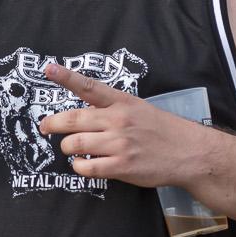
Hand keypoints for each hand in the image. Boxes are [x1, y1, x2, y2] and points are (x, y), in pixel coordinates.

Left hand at [37, 64, 213, 188]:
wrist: (190, 152)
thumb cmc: (162, 130)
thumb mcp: (139, 108)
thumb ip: (111, 108)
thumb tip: (81, 116)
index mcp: (122, 102)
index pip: (89, 87)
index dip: (67, 77)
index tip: (49, 69)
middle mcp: (118, 120)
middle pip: (72, 120)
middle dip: (51, 124)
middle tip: (45, 127)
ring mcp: (120, 144)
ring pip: (74, 144)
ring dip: (67, 147)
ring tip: (71, 148)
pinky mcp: (122, 166)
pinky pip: (87, 167)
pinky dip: (79, 167)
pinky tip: (83, 164)